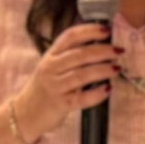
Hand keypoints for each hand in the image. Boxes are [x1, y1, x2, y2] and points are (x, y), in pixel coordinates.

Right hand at [13, 23, 122, 140]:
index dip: (90, 31)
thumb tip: (101, 47)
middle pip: (80, 54)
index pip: (70, 36)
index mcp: (50, 56)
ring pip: (82, 75)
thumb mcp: (51, 67)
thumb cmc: (44, 88)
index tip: (107, 30)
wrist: (25, 113)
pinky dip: (97, 93)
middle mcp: (50, 68)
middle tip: (118, 51)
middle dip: (103, 51)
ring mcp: (54, 87)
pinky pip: (82, 98)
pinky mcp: (60, 104)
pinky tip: (108, 89)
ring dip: (103, 70)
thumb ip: (70, 57)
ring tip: (116, 68)